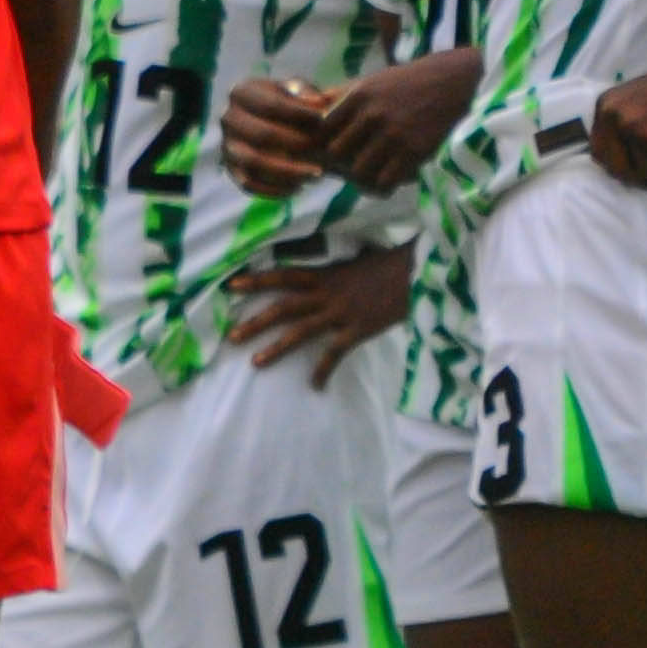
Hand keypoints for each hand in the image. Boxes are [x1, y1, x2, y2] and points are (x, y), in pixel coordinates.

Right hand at [222, 75, 336, 195]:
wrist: (281, 125)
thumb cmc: (293, 105)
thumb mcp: (299, 91)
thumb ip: (307, 94)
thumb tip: (319, 103)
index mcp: (242, 92)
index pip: (270, 105)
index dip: (299, 114)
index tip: (323, 119)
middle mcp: (228, 118)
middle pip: (262, 135)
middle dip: (296, 144)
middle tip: (323, 150)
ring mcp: (227, 145)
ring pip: (254, 162)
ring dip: (288, 171)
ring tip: (316, 174)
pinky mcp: (232, 169)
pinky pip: (249, 184)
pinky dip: (274, 189)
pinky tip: (299, 187)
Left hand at [227, 244, 413, 385]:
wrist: (415, 273)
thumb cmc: (388, 265)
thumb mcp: (355, 261)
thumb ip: (335, 269)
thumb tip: (323, 271)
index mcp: (324, 274)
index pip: (282, 275)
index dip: (257, 280)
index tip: (231, 285)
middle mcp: (326, 293)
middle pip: (283, 308)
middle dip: (256, 321)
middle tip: (232, 336)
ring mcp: (340, 313)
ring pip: (300, 332)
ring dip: (277, 347)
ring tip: (256, 362)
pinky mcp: (357, 330)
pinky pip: (334, 354)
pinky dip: (323, 371)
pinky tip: (315, 386)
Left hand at [318, 48, 480, 190]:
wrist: (452, 82)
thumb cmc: (406, 83)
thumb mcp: (371, 80)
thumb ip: (340, 94)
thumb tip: (308, 106)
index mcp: (359, 95)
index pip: (323, 129)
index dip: (322, 143)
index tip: (331, 149)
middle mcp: (373, 114)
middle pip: (336, 153)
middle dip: (338, 164)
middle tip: (347, 168)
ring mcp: (393, 134)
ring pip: (359, 172)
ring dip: (361, 179)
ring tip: (367, 177)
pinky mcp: (414, 151)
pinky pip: (385, 182)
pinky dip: (382, 186)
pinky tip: (387, 181)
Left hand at [588, 62, 646, 188]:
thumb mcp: (637, 106)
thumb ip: (624, 132)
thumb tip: (621, 170)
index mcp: (604, 107)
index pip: (599, 153)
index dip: (620, 167)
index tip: (642, 170)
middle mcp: (610, 115)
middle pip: (617, 169)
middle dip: (641, 175)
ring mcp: (629, 124)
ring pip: (641, 171)